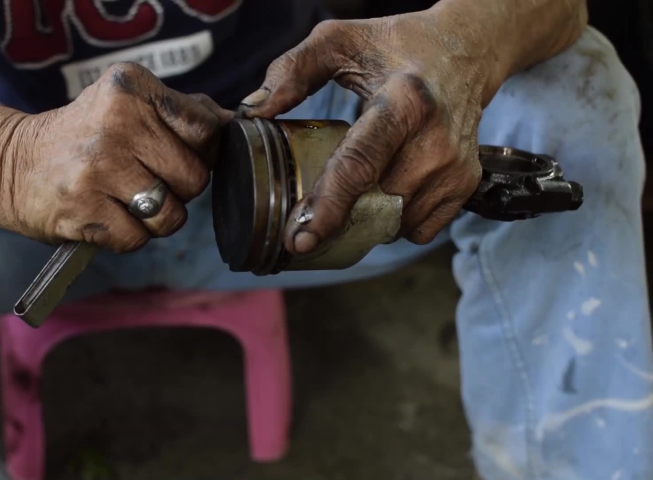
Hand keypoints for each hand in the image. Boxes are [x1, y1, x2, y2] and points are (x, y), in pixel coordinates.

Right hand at [0, 62, 232, 251]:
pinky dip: (129, 237)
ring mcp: (98, 168)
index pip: (206, 128)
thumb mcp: (126, 106)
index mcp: (130, 88)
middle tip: (148, 181)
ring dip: (157, 218)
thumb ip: (181, 111)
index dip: (202, 152)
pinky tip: (108, 217)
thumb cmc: (84, 137)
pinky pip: (138, 239)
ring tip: (130, 202)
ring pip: (171, 214)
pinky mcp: (82, 209)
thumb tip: (234, 123)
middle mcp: (115, 123)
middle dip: (180, 189)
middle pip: (195, 178)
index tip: (178, 154)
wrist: (12, 165)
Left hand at [239, 12, 499, 253]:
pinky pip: (419, 228)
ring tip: (361, 185)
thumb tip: (253, 113)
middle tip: (313, 209)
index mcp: (404, 101)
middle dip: (340, 214)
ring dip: (369, 216)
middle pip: (374, 202)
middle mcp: (435, 138)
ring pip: (396, 222)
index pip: (359, 165)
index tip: (300, 239)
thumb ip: (291, 71)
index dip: (326, 207)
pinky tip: (388, 189)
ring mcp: (455, 165)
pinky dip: (397, 220)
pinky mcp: (466, 183)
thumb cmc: (396, 46)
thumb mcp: (340, 41)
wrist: (467, 49)